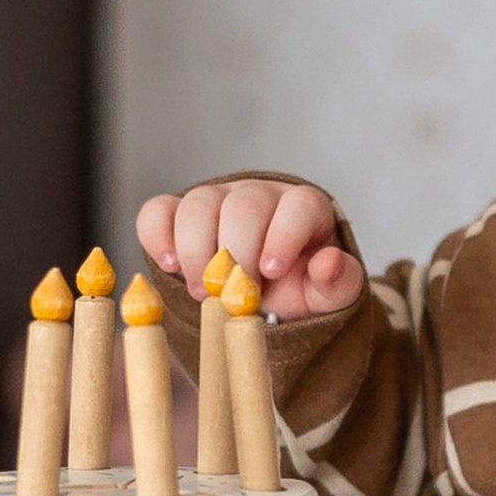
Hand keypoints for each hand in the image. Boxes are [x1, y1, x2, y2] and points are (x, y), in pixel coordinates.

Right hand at [136, 178, 363, 323]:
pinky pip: (158, 211)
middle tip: (232, 297)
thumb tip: (328, 263)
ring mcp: (217, 200)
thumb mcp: (327, 297)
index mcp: (304, 209)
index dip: (283, 235)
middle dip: (236, 253)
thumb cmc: (299, 291)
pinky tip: (169, 265)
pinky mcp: (179, 215)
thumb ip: (337, 283)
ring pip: (199, 204)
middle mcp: (260, 195)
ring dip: (196, 251)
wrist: (265, 300)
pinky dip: (157, 236)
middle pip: (243, 205)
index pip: (298, 206)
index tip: (271, 272)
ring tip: (203, 292)